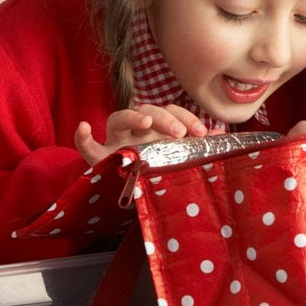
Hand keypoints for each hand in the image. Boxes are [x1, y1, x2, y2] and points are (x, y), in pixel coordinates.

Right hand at [74, 104, 219, 165]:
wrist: (137, 194)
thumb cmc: (160, 171)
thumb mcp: (180, 158)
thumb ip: (197, 146)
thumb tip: (222, 136)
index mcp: (157, 129)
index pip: (170, 111)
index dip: (185, 117)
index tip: (201, 132)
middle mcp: (136, 130)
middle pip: (147, 110)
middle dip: (165, 117)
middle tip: (179, 133)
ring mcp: (115, 142)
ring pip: (117, 118)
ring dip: (132, 116)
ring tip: (145, 122)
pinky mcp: (98, 159)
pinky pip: (86, 145)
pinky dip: (82, 137)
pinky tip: (84, 128)